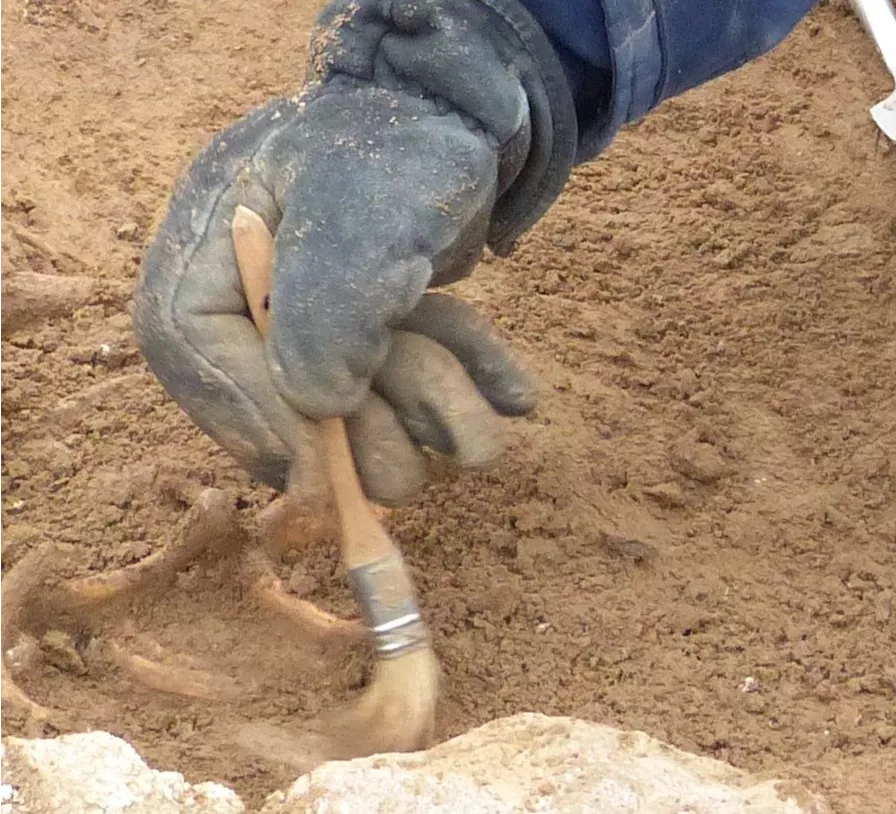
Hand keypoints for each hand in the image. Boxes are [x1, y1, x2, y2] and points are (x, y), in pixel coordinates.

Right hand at [132, 0, 576, 503]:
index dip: (255, 420)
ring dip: (437, 408)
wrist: (464, 115)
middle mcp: (250, 298)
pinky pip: (409, 395)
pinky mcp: (370, 341)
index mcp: (211, 247)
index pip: (193, 347)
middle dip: (381, 426)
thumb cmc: (403, 145)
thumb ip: (331, 305)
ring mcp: (314, 326)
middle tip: (452, 428)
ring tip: (499, 398)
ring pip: (362, 414)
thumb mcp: (364, 209)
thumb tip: (317, 410)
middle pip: (284, 407)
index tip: (326, 471)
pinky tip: (512, 394)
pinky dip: (464, 392)